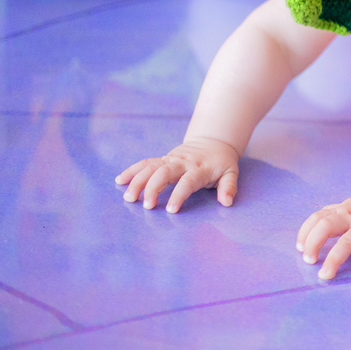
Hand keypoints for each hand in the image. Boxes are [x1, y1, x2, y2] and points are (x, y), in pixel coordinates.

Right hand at [116, 137, 239, 212]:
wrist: (213, 141)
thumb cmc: (222, 162)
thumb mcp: (231, 172)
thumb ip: (229, 187)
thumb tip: (226, 202)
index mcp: (200, 168)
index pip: (187, 182)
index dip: (179, 195)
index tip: (170, 210)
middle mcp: (183, 163)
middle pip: (164, 173)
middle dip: (153, 188)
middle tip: (146, 206)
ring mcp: (171, 159)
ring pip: (151, 167)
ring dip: (138, 181)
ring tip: (129, 197)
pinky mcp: (163, 158)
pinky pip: (146, 163)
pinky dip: (132, 170)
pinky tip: (120, 180)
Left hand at [296, 194, 350, 281]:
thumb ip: (334, 214)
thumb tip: (312, 227)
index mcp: (342, 210)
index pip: (317, 218)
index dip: (305, 233)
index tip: (300, 248)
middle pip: (326, 226)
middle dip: (313, 244)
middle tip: (309, 262)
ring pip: (347, 242)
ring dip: (334, 259)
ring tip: (325, 275)